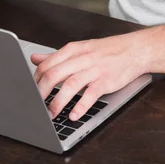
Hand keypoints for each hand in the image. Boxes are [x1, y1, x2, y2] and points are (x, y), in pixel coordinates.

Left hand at [30, 30, 150, 120]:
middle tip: (35, 106)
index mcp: (73, 50)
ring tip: (50, 114)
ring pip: (70, 85)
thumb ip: (56, 56)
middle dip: (41, 93)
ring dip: (58, 102)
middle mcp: (81, 58)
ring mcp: (94, 69)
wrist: (134, 49)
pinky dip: (80, 106)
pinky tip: (73, 114)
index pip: (47, 65)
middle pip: (54, 74)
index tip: (30, 93)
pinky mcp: (106, 81)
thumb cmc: (106, 51)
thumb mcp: (80, 49)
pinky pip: (90, 94)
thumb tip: (35, 59)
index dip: (35, 81)